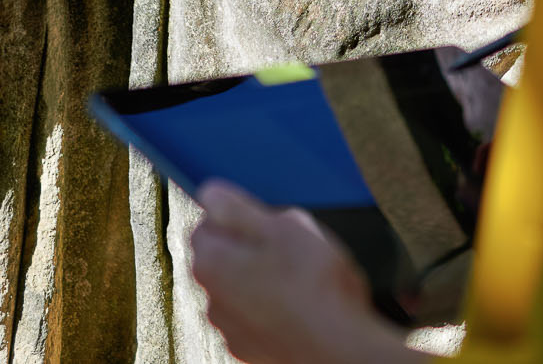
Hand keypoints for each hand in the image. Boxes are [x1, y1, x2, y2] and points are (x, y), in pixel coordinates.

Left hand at [190, 181, 412, 363]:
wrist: (337, 348)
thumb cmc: (314, 284)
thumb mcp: (284, 225)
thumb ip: (238, 207)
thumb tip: (209, 194)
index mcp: (211, 261)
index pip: (205, 223)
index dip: (237, 215)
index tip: (267, 218)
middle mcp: (210, 298)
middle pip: (222, 257)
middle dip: (248, 248)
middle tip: (289, 245)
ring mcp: (229, 328)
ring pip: (239, 288)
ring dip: (259, 280)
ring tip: (299, 278)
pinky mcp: (248, 349)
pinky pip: (254, 316)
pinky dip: (270, 309)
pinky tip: (299, 305)